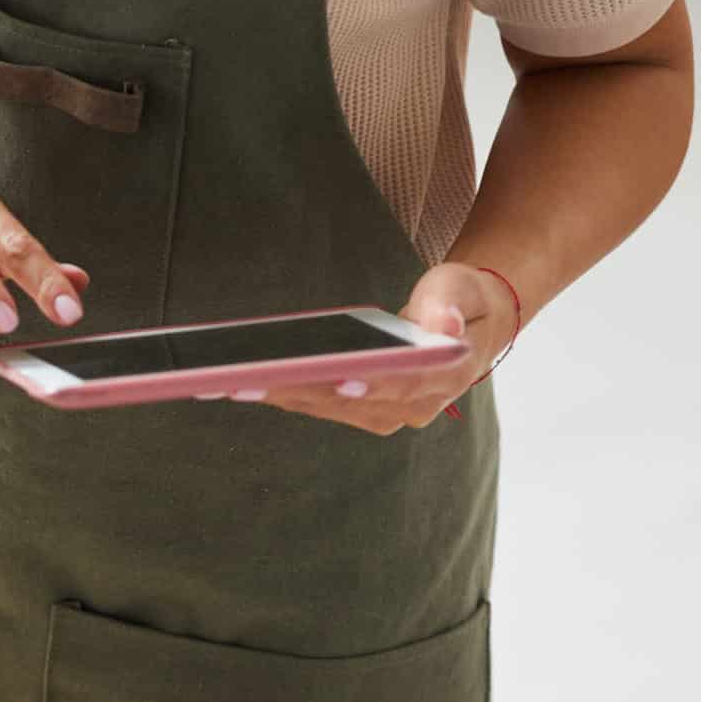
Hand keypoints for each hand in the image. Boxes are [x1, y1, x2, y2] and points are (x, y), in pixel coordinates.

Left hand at [255, 264, 519, 435]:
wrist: (467, 324)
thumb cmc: (461, 300)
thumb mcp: (461, 288)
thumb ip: (450, 305)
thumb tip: (443, 326)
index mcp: (446, 376)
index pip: (405, 385)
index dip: (373, 384)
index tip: (341, 379)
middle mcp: (416, 406)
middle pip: (351, 400)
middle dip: (300, 389)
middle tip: (250, 380)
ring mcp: (388, 413)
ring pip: (328, 407)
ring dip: (281, 395)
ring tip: (233, 382)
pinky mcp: (364, 412)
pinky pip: (320, 405)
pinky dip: (284, 393)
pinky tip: (245, 384)